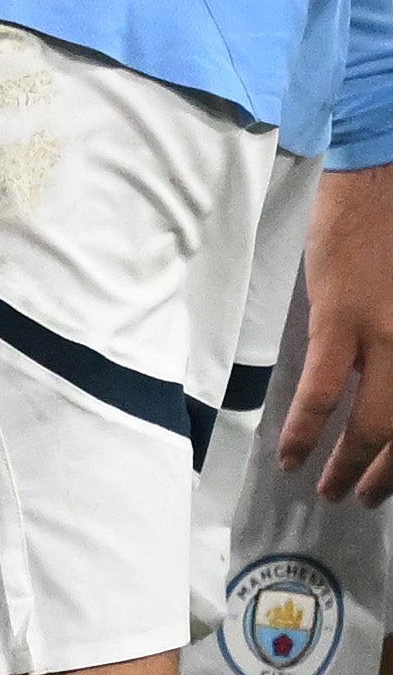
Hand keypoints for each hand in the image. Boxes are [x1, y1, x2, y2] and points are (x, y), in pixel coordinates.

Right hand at [288, 160, 392, 498]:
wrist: (382, 176)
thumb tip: (380, 379)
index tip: (387, 478)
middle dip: (385, 474)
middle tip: (361, 499)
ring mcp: (387, 338)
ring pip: (374, 424)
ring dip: (349, 464)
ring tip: (329, 490)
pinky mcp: (342, 322)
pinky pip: (321, 392)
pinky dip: (306, 430)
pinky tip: (292, 456)